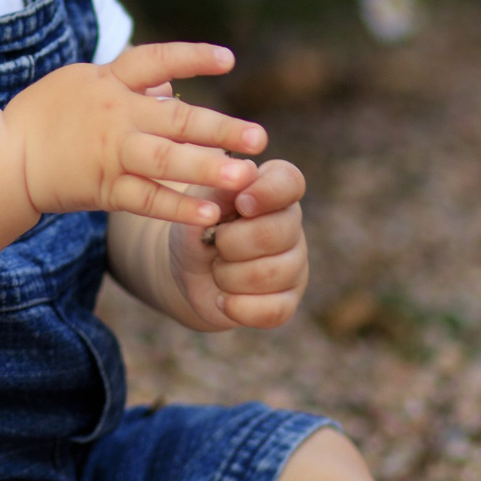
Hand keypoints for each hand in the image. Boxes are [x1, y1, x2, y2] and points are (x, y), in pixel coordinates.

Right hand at [4, 42, 265, 224]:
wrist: (4, 155)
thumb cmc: (46, 114)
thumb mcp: (83, 82)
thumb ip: (130, 82)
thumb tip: (173, 82)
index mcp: (109, 80)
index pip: (156, 60)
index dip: (192, 58)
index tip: (230, 61)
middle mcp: (114, 113)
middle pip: (175, 118)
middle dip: (220, 127)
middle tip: (260, 137)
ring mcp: (109, 152)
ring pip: (165, 160)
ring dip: (207, 168)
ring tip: (245, 176)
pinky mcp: (102, 187)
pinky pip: (145, 199)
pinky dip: (177, 206)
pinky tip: (210, 215)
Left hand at [167, 158, 308, 330]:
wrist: (187, 267)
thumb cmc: (197, 223)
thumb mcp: (199, 199)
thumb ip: (221, 185)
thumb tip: (247, 170)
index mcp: (273, 190)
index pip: (290, 182)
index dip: (268, 193)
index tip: (241, 204)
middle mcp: (291, 226)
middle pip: (274, 234)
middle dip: (230, 242)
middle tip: (214, 243)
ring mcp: (294, 265)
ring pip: (270, 274)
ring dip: (228, 275)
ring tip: (216, 267)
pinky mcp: (287, 301)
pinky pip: (272, 310)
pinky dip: (238, 307)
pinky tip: (222, 299)